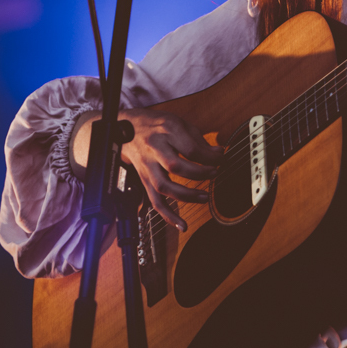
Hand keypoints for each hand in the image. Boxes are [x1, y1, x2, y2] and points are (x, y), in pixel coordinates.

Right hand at [74, 109, 221, 230]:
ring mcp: (147, 165)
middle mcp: (154, 148)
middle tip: (215, 174)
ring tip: (204, 197)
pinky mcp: (143, 179)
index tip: (220, 160)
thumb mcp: (179, 122)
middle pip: (175, 166)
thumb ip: (199, 139)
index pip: (190, 148)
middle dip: (199, 174)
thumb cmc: (156, 124)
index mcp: (166, 130)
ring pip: (163, 186)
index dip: (209, 157)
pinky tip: (181, 224)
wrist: (126, 127)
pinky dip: (168, 215)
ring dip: (186, 195)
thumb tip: (218, 154)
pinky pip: (154, 201)